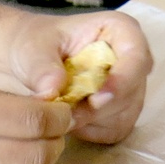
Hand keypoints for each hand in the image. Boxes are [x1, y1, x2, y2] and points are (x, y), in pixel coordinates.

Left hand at [8, 11, 151, 144]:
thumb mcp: (33, 48)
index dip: (122, 81)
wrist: (27, 63)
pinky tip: (70, 120)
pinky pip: (115, 131)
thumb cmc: (35, 46)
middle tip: (66, 113)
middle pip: (131, 93)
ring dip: (92, 122)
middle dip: (99, 109)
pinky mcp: (121, 114)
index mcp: (120, 31)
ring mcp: (129, 90)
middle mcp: (131, 61)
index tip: (95, 99)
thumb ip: (42, 67)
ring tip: (62, 113)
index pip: (137, 58)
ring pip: (124, 116)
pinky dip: (91, 131)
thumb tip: (53, 89)